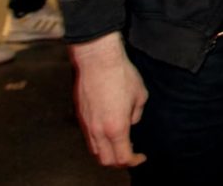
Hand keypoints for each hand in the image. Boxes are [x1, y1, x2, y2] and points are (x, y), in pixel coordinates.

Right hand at [69, 33, 147, 167]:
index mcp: (116, 128)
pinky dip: (99, 141)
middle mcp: (98, 130)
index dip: (134, 161)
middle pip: (106, 160)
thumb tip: (131, 121)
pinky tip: (108, 131)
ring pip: (95, 150)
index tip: (141, 156)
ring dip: (108, 152)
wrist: (98, 60)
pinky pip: (89, 137)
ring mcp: (87, 124)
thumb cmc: (121, 75)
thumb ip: (136, 114)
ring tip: (119, 144)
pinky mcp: (80, 116)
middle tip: (131, 154)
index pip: (123, 157)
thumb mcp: (140, 95)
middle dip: (119, 162)